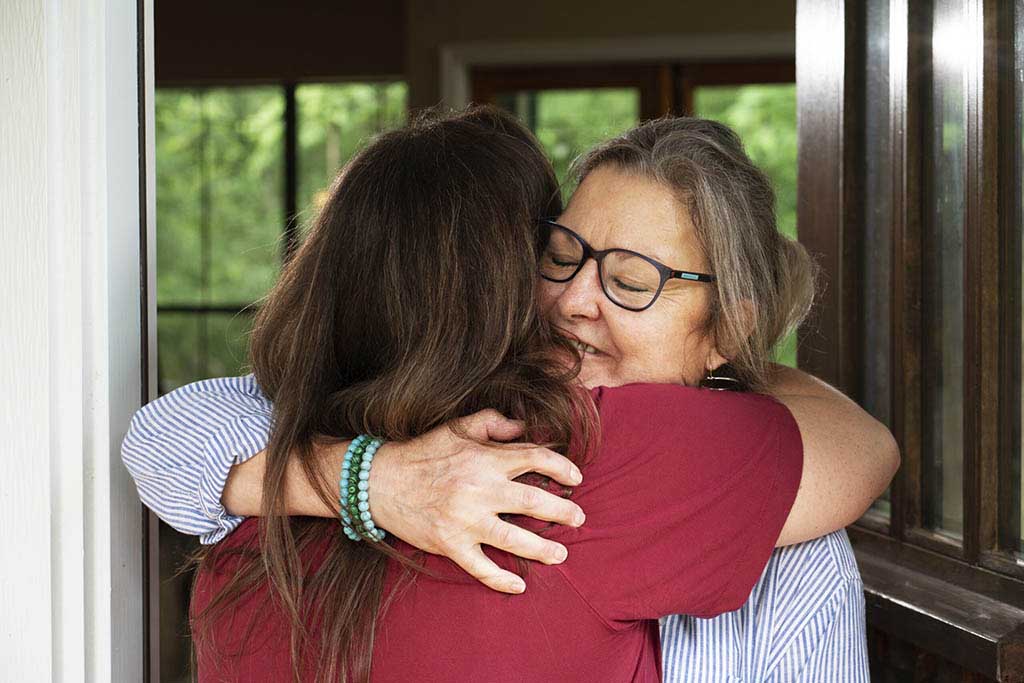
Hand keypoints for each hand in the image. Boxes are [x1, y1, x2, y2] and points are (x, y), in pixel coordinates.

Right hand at [368, 409, 585, 593]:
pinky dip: (501, 579)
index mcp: (484, 458)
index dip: (561, 467)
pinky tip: (519, 585)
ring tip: (561, 553)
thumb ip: (494, 424)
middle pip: (533, 500)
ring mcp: (465, 520)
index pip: (535, 458)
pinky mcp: (450, 544)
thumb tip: (526, 428)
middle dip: (562, 510)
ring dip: (543, 548)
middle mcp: (479, 489)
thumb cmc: (422, 452)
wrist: (379, 481)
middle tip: (579, 517)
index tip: (575, 478)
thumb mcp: (457, 428)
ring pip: (514, 537)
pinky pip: (481, 567)